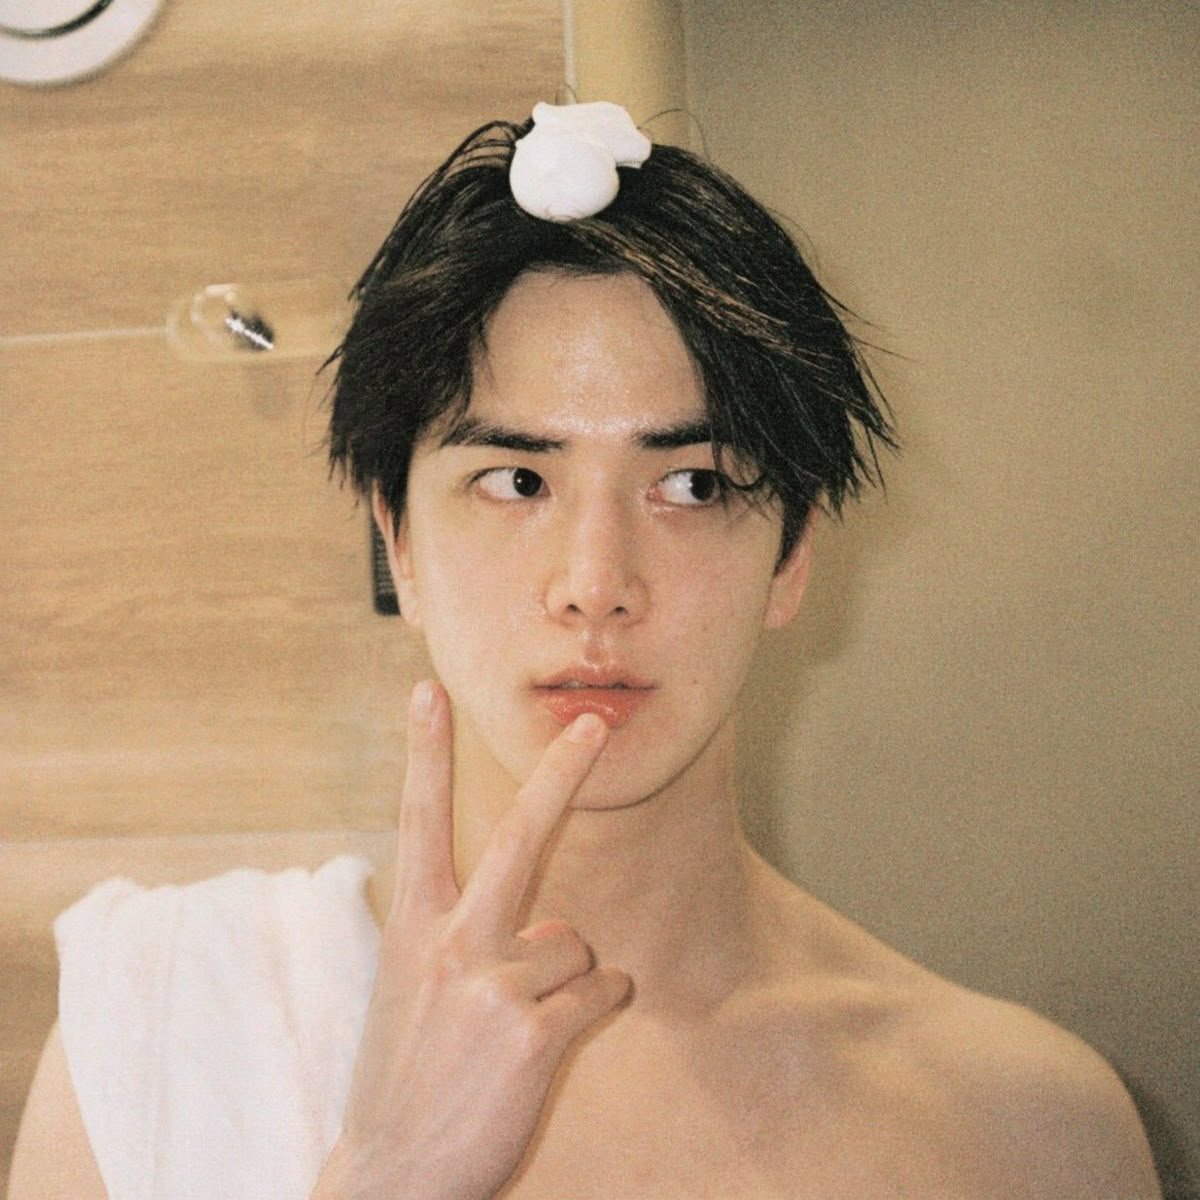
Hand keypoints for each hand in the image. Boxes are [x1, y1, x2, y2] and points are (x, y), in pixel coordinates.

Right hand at [312, 680, 630, 1199]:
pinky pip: (604, 987)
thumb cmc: (410, 1072)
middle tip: (594, 726)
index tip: (427, 690)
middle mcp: (451, 942)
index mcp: (412, 925)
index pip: (416, 821)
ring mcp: (492, 983)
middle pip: (520, 835)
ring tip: (522, 1025)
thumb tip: (560, 925)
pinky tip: (555, 1044)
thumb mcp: (415, 989)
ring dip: (568, 976)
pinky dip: (598, 1005)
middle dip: (561, 773)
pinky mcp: (534, 1030)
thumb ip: (475, 940)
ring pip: (577, 941)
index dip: (423, 752)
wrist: (393, 1174)